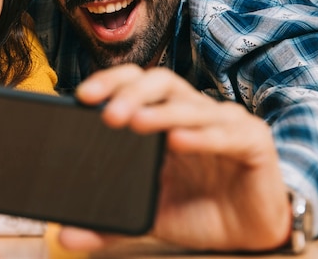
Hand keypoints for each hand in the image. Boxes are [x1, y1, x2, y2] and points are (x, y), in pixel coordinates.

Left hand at [59, 65, 291, 251]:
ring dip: (163, 112)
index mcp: (162, 115)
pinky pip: (227, 132)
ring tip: (137, 123)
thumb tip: (65, 236)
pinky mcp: (252, 139)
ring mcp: (222, 120)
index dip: (109, 82)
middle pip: (160, 82)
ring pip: (191, 103)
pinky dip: (203, 135)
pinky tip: (180, 141)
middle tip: (109, 116)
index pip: (134, 83)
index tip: (82, 96)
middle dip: (132, 92)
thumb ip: (110, 222)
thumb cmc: (196, 209)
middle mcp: (190, 109)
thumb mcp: (148, 213)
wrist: (248, 233)